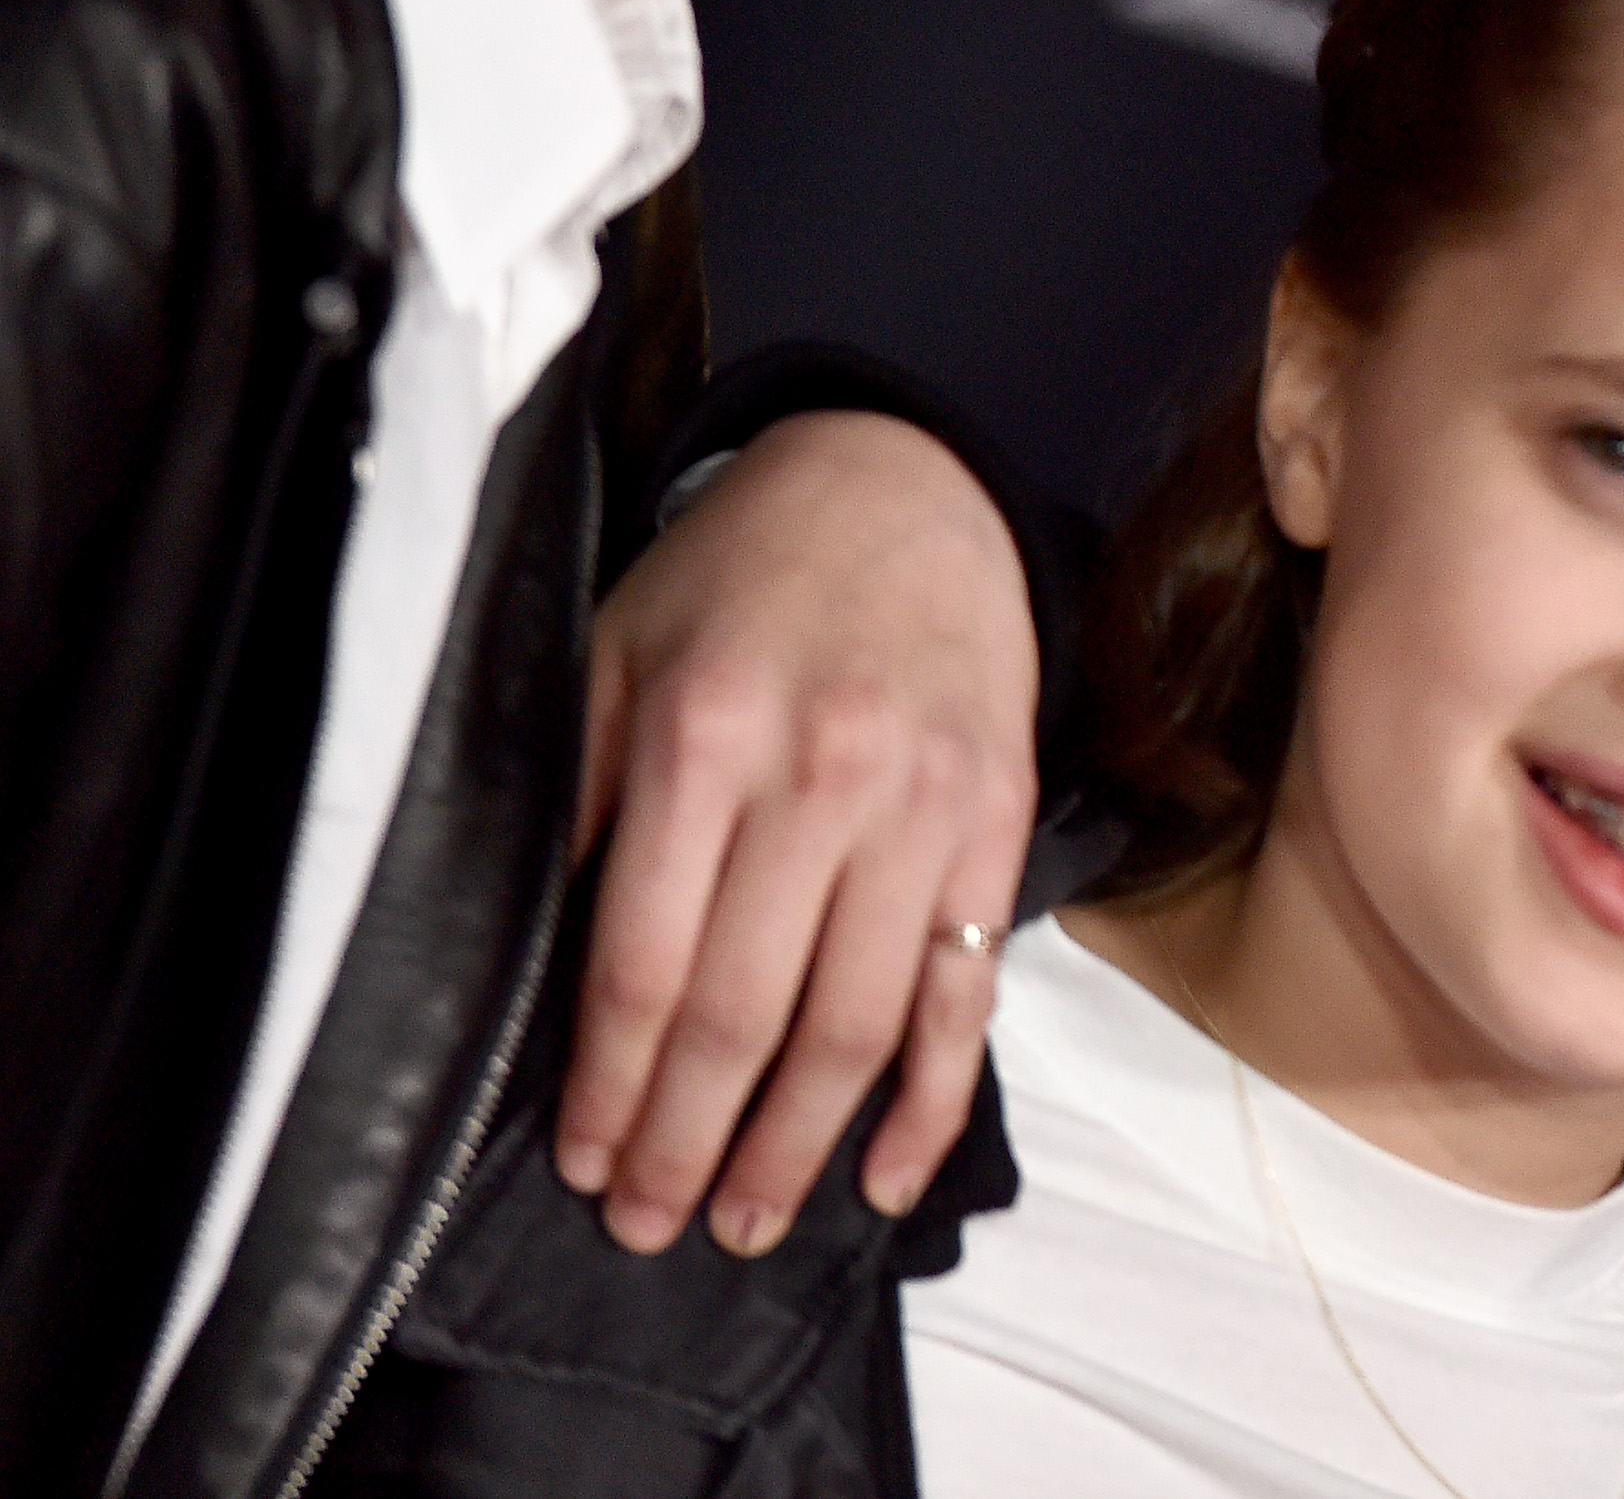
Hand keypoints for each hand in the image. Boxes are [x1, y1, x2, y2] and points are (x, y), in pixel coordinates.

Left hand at [554, 409, 1036, 1254]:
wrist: (905, 487)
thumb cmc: (740, 581)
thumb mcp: (619, 655)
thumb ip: (581, 800)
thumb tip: (536, 969)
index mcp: (706, 739)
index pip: (645, 963)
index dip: (614, 1087)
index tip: (587, 1166)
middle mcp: (821, 779)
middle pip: (746, 1013)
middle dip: (690, 1144)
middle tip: (649, 1227)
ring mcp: (924, 806)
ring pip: (858, 1022)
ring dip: (798, 1146)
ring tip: (748, 1223)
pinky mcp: (997, 821)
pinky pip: (968, 990)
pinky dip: (933, 1099)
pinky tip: (887, 1175)